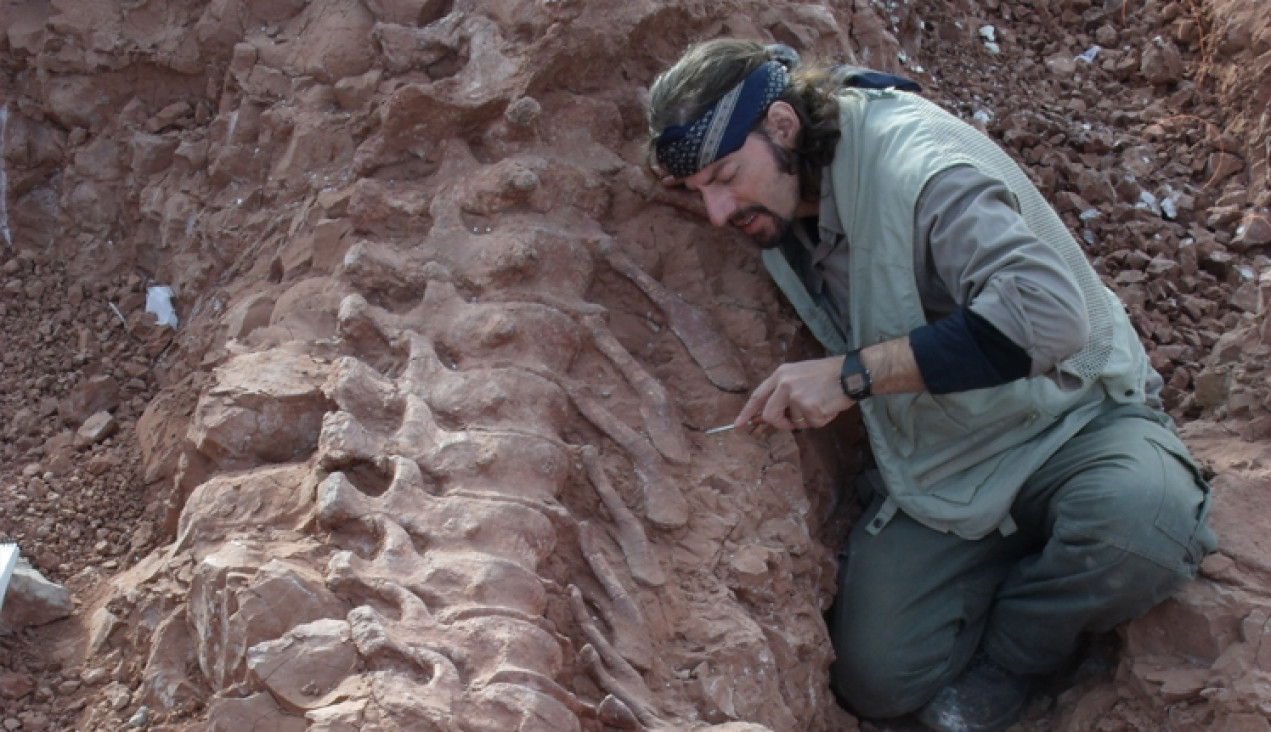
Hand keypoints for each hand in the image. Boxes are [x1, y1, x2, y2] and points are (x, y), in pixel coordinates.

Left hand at [735, 355, 853, 431]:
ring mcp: (797, 396)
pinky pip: (811, 424)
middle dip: (780, 424)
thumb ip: (783, 391)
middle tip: (792, 424)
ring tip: (821, 404)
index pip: (758, 395)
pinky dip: (821, 420)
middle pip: (770, 416)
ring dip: (808, 419)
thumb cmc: (826, 375)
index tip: (740, 424)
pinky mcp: (810, 408)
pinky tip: (829, 406)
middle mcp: (785, 384)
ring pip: (794, 422)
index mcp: (781, 374)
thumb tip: (770, 415)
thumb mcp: (799, 374)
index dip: (748, 411)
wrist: (850, 373)